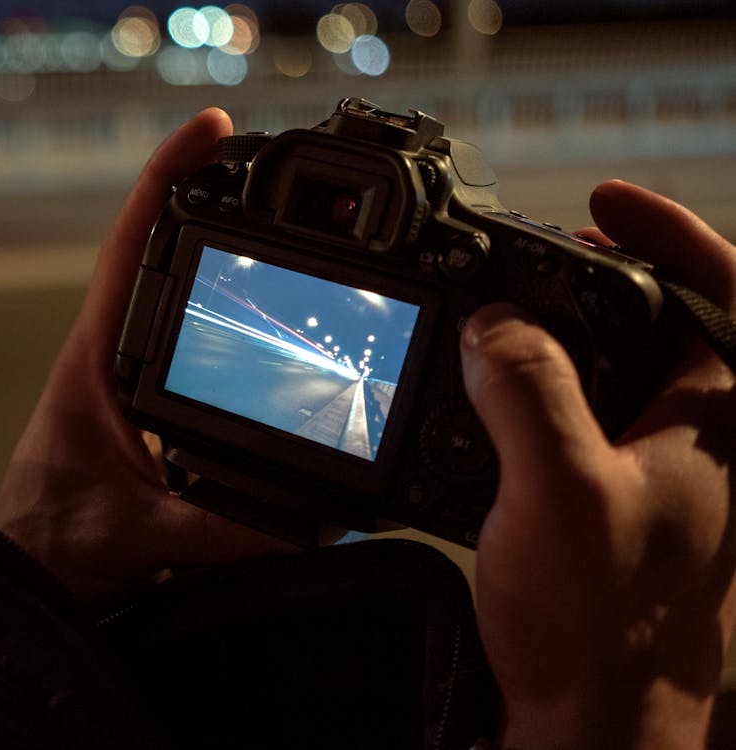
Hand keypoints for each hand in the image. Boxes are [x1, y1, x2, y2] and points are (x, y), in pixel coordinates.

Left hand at [0, 109, 293, 603]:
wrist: (24, 576)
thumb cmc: (50, 547)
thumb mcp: (141, 534)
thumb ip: (221, 529)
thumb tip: (304, 520)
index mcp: (96, 359)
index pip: (130, 248)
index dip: (167, 180)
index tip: (211, 131)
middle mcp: (109, 355)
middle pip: (156, 252)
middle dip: (201, 195)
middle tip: (255, 154)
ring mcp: (126, 377)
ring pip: (170, 294)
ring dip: (209, 250)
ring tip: (264, 210)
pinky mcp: (144, 407)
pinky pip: (186, 341)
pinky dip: (218, 312)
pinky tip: (254, 308)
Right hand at [461, 181, 735, 747]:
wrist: (595, 713)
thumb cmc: (602, 622)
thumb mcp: (559, 488)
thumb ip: (528, 390)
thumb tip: (496, 323)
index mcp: (714, 418)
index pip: (718, 292)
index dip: (666, 233)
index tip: (600, 207)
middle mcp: (698, 437)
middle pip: (667, 320)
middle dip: (605, 275)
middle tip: (543, 253)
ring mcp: (658, 469)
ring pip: (619, 369)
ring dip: (563, 334)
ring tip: (503, 317)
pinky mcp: (616, 499)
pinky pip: (581, 417)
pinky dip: (538, 391)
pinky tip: (489, 402)